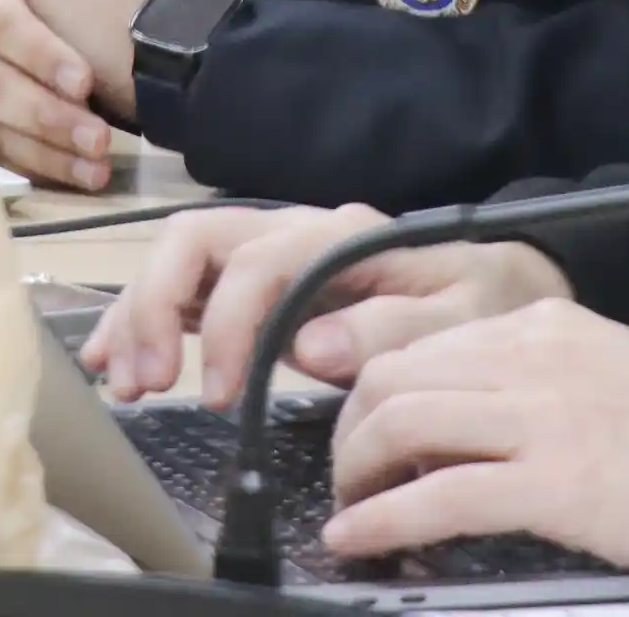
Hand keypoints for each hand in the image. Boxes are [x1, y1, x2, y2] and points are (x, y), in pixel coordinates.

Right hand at [84, 202, 569, 407]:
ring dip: (140, 314)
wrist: (507, 287)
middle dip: (155, 305)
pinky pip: (191, 288)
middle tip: (144, 381)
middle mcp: (298, 232)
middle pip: (197, 240)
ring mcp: (275, 255)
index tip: (215, 395)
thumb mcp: (462, 320)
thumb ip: (391, 329)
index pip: (256, 260)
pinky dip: (149, 321)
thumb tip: (308, 343)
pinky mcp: (263, 286)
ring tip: (120, 380)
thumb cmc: (487, 301)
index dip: (224, 325)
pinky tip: (122, 363)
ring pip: (182, 259)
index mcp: (342, 236)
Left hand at [325, 300, 628, 579]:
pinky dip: (381, 519)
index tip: (367, 435)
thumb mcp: (604, 369)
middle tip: (350, 478)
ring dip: (355, 473)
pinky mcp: (553, 485)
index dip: (375, 394)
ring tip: (350, 511)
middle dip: (351, 432)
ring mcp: (539, 418)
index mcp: (541, 325)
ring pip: (399, 424)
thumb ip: (534, 379)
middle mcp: (528, 355)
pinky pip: (438, 496)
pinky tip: (355, 540)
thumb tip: (466, 423)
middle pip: (393, 377)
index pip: (423, 345)